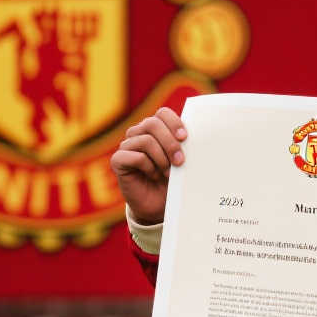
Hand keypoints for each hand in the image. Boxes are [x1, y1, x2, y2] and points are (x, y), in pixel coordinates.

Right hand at [110, 107, 186, 223]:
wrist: (159, 204)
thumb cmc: (172, 179)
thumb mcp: (181, 160)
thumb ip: (184, 145)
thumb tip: (198, 134)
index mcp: (155, 129)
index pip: (162, 113)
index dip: (174, 122)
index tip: (185, 138)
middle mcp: (138, 133)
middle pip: (152, 124)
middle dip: (170, 143)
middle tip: (180, 161)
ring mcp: (127, 146)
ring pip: (145, 140)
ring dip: (161, 158)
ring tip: (167, 173)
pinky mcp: (118, 160)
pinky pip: (135, 157)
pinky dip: (149, 167)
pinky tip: (153, 175)